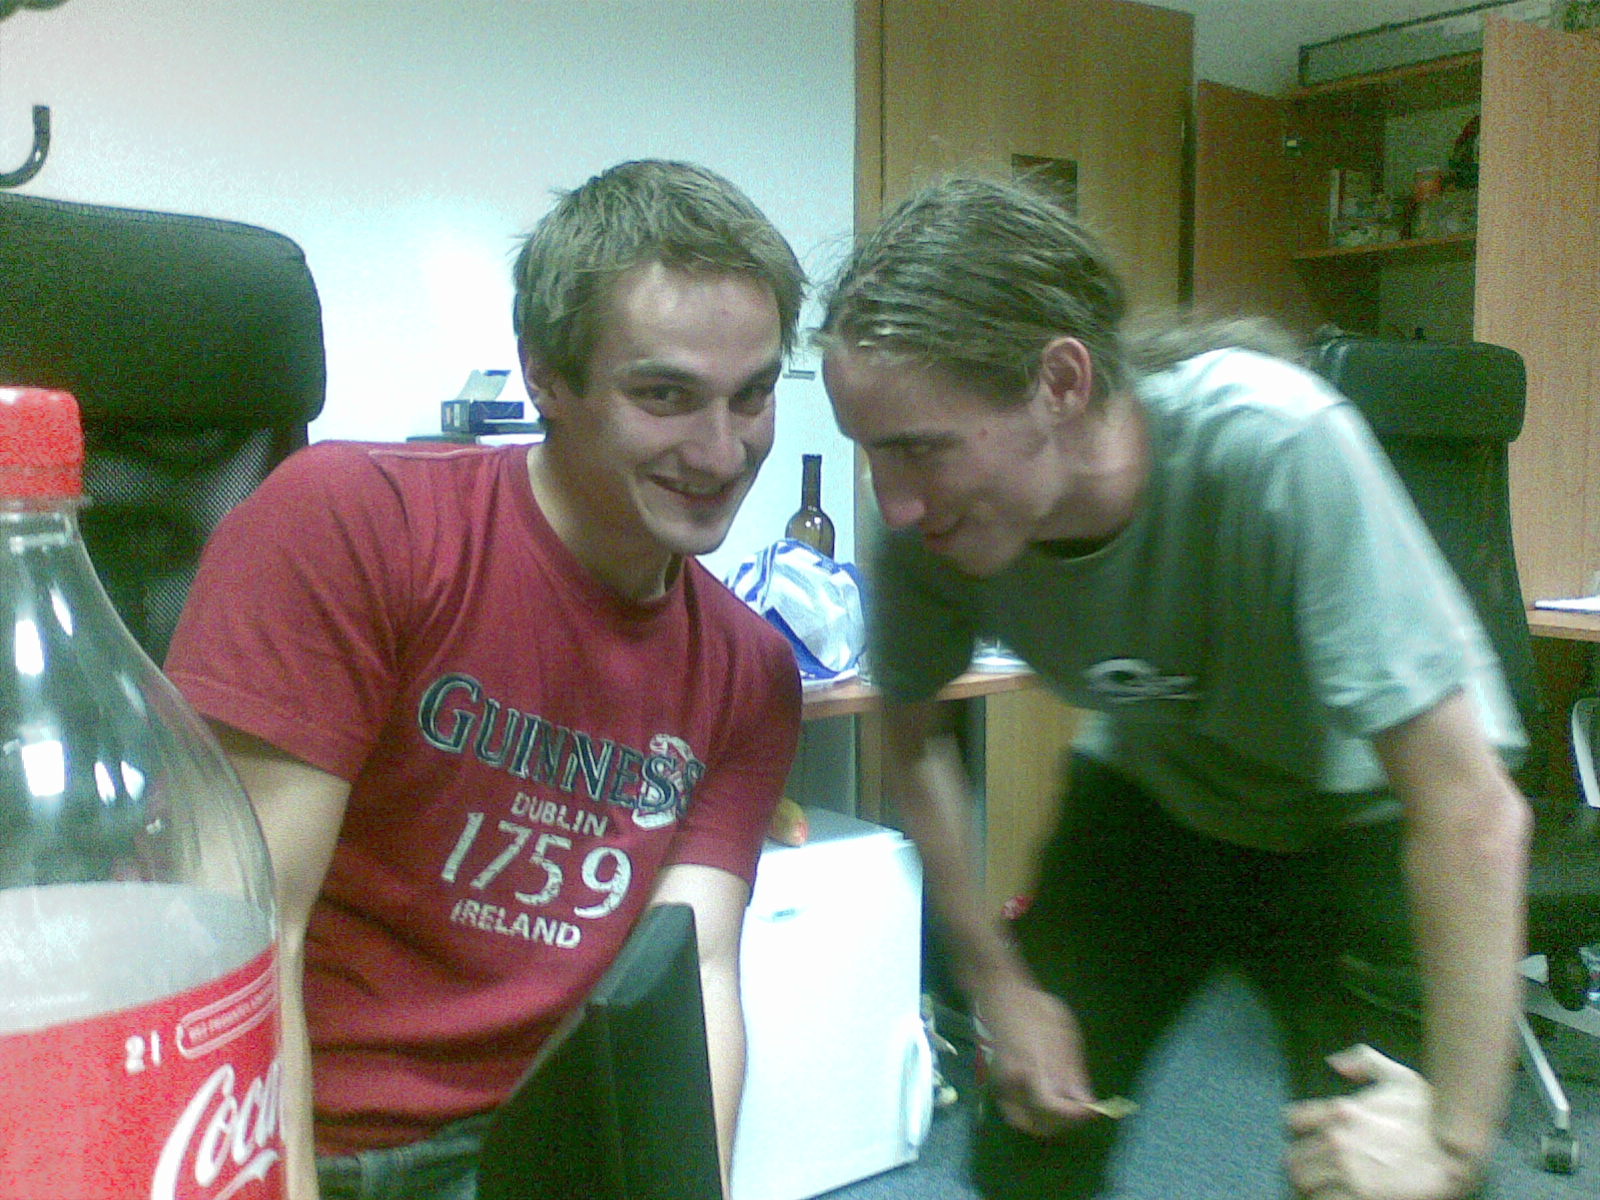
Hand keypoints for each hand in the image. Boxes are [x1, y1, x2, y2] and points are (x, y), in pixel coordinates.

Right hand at [974, 973, 1099, 1138]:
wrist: (1001, 996)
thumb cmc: (1035, 1008)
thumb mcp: (1064, 1032)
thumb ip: (1072, 1070)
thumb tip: (1083, 1099)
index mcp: (1033, 1065)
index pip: (1054, 1108)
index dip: (1075, 1115)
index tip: (1093, 1110)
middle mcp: (1015, 1081)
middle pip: (1039, 1125)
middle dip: (1063, 1124)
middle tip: (1080, 1112)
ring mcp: (1003, 1084)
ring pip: (1025, 1122)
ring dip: (1046, 1123)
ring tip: (1065, 1109)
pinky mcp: (997, 1083)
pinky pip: (1015, 1112)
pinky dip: (1032, 1115)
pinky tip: (1047, 1100)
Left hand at [1284, 1044, 1484, 1199]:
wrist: (1460, 1151)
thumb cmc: (1433, 1114)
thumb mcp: (1399, 1077)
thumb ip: (1364, 1062)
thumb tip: (1335, 1064)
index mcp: (1340, 1110)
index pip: (1292, 1121)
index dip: (1301, 1132)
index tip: (1312, 1141)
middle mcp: (1337, 1139)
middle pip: (1294, 1160)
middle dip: (1305, 1167)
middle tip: (1319, 1174)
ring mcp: (1348, 1170)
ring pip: (1304, 1185)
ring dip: (1314, 1188)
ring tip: (1327, 1190)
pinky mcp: (1363, 1196)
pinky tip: (1341, 1198)